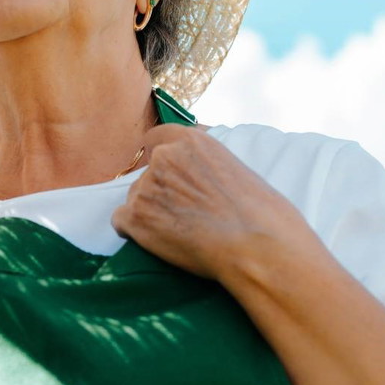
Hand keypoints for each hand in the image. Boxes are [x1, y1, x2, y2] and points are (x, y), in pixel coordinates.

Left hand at [110, 124, 332, 286]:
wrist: (257, 246)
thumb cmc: (262, 214)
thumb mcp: (236, 168)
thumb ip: (207, 164)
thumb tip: (199, 173)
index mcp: (191, 140)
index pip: (157, 138)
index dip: (162, 160)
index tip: (171, 177)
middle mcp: (164, 157)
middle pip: (147, 173)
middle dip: (160, 191)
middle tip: (185, 215)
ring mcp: (147, 186)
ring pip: (136, 198)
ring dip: (151, 213)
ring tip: (181, 233)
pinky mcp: (136, 216)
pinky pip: (121, 221)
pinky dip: (135, 232)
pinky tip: (160, 242)